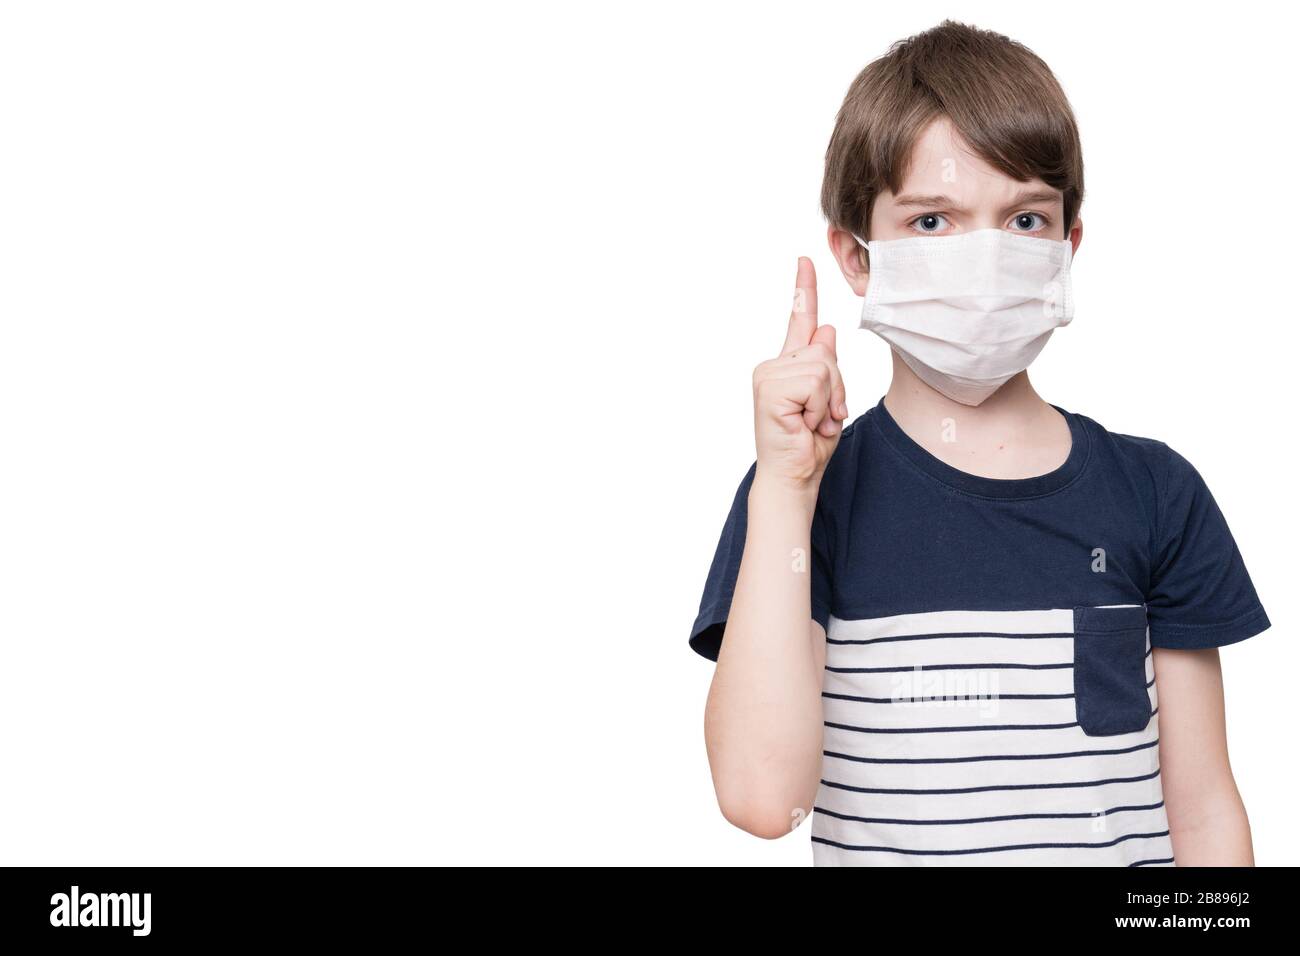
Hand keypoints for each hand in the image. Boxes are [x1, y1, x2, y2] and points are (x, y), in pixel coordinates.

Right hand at [751, 257, 847, 492]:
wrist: (794, 476)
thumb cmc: (809, 444)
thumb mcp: (828, 400)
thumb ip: (827, 367)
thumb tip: (828, 329)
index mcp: (787, 366)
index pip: (800, 320)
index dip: (804, 289)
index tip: (806, 260)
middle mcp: (773, 366)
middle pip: (826, 350)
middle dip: (836, 387)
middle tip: (821, 417)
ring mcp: (768, 375)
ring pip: (824, 366)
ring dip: (829, 400)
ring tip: (813, 422)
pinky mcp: (770, 388)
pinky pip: (816, 382)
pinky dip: (820, 407)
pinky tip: (805, 424)